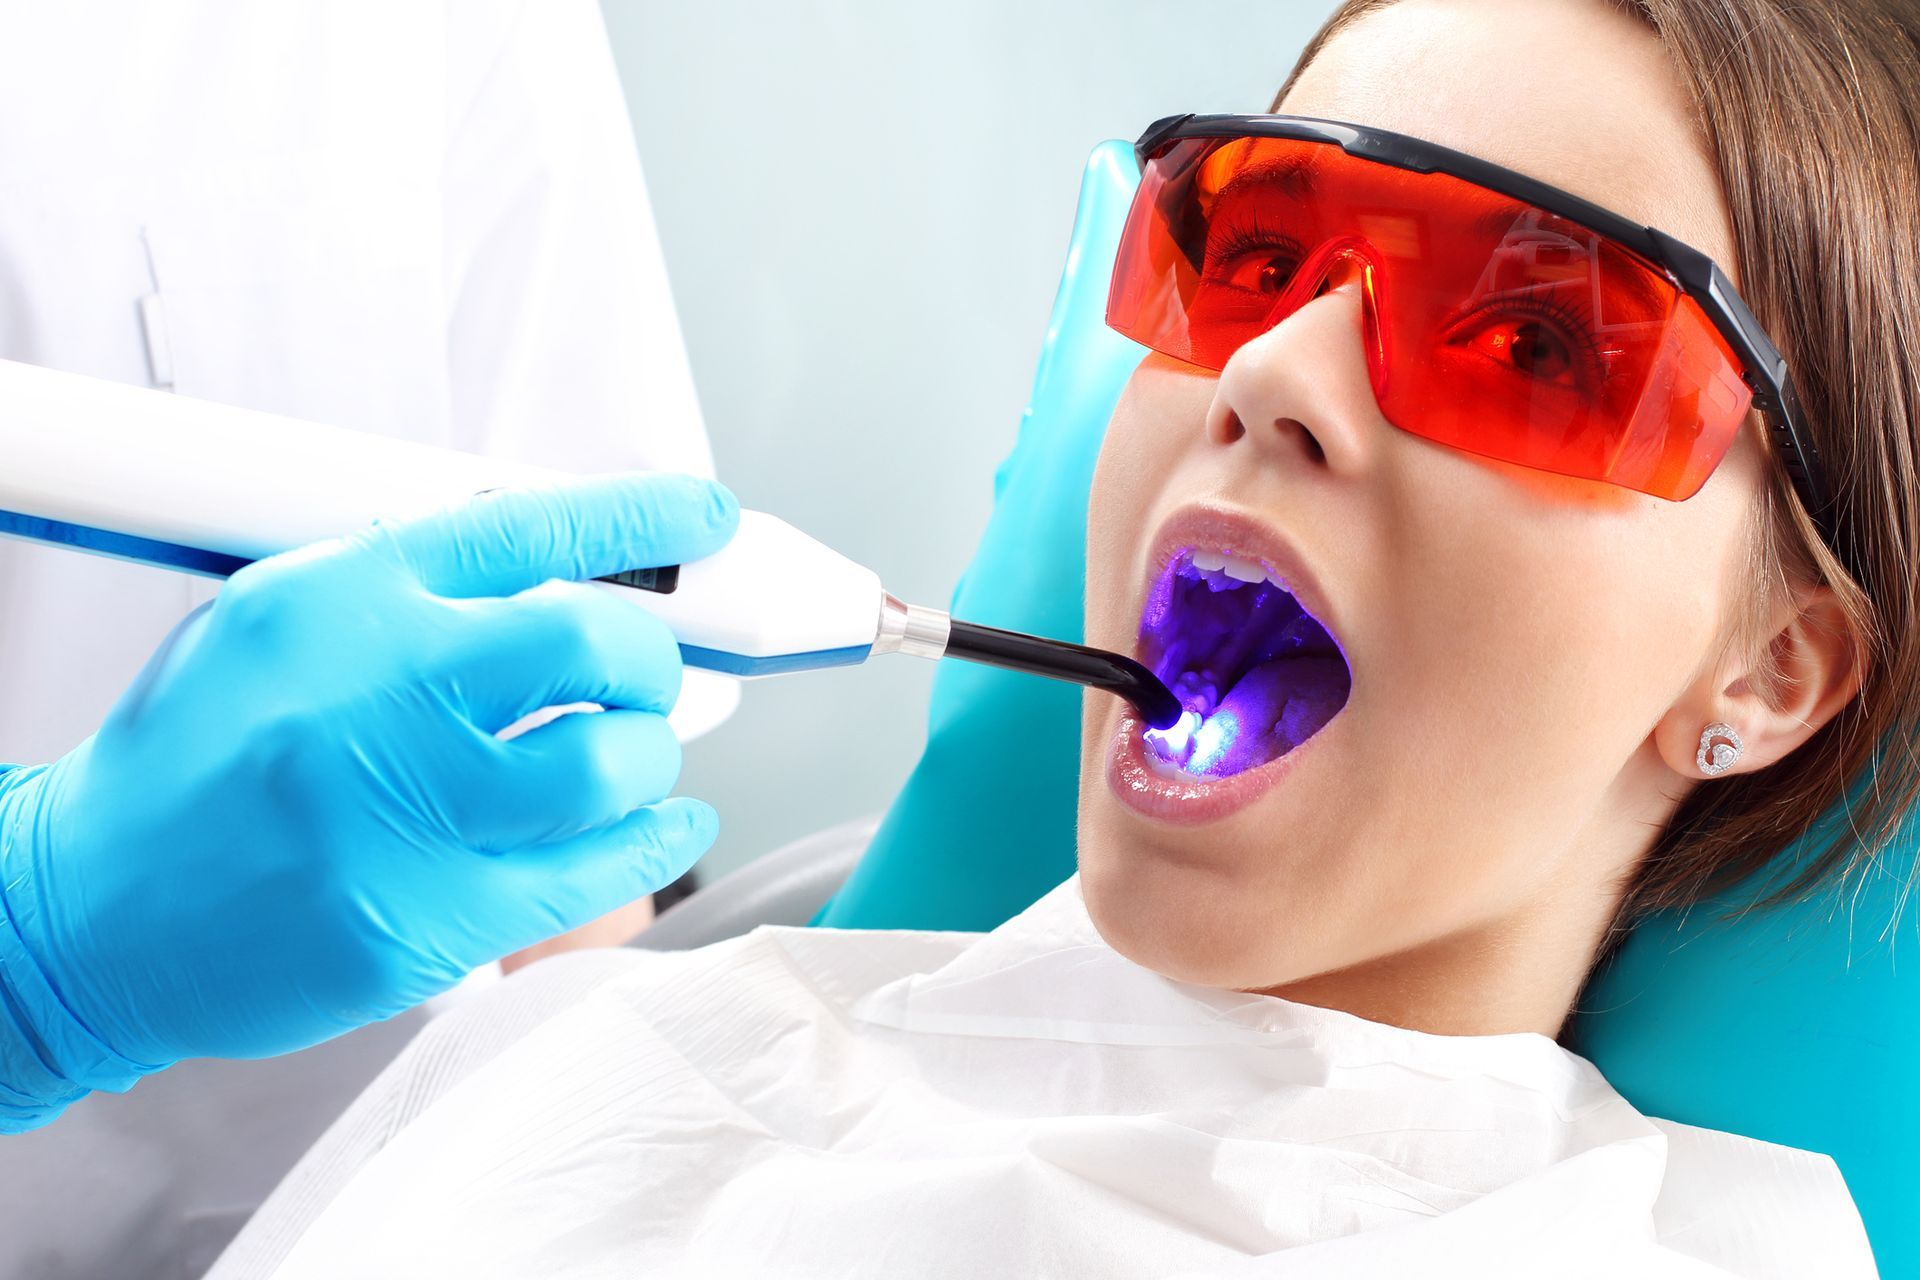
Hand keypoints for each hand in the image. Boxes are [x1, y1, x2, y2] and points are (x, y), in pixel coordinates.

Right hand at [0, 472, 736, 1128]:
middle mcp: (373, 698)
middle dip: (648, 657)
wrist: (90, 907)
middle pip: (588, 642)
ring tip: (627, 756)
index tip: (702, 517)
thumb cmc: (198, 757)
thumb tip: (565, 572)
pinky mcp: (427, 922)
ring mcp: (401, 819)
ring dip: (648, 756)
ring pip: (609, 767)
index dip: (637, 517)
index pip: (524, 526)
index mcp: (340, 602)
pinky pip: (597, 876)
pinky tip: (662, 826)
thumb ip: (414, 588)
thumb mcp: (281, 619)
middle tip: (641, 676)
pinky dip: (655, 844)